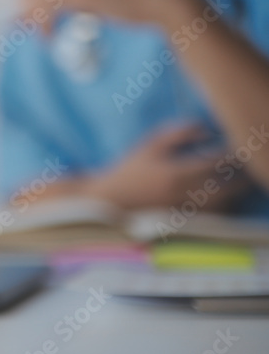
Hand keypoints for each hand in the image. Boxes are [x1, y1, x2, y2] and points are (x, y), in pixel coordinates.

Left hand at [22, 0, 197, 34]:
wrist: (162, 1)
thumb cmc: (133, 2)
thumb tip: (46, 10)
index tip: (20, 12)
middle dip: (25, 7)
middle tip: (20, 27)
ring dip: (34, 19)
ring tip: (42, 36)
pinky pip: (52, 8)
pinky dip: (45, 25)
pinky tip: (49, 37)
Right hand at [83, 124, 247, 211]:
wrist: (110, 200)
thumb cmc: (131, 170)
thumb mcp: (150, 145)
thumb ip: (178, 133)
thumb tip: (205, 130)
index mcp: (176, 174)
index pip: (216, 162)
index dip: (230, 154)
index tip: (235, 147)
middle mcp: (183, 195)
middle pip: (226, 187)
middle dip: (239, 176)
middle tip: (242, 166)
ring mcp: (184, 211)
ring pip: (223, 205)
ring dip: (234, 193)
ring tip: (237, 183)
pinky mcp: (183, 223)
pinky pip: (212, 217)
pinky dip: (223, 207)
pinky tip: (222, 198)